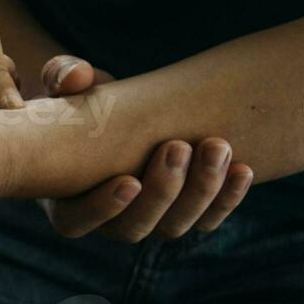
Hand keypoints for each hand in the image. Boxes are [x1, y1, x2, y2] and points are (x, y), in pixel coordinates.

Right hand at [36, 55, 252, 239]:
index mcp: (65, 199)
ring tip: (217, 147)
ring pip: (173, 226)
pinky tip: (243, 169)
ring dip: (200, 191)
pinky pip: (206, 220)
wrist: (116, 114)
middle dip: (163, 190)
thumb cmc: (77, 102)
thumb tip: (76, 76)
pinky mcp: (181, 213)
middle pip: (133, 226)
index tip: (129, 180)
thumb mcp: (64, 86)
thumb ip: (61, 76)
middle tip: (178, 146)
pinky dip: (227, 198)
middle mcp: (106, 220)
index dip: (102, 208)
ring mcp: (147, 220)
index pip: (75, 222)